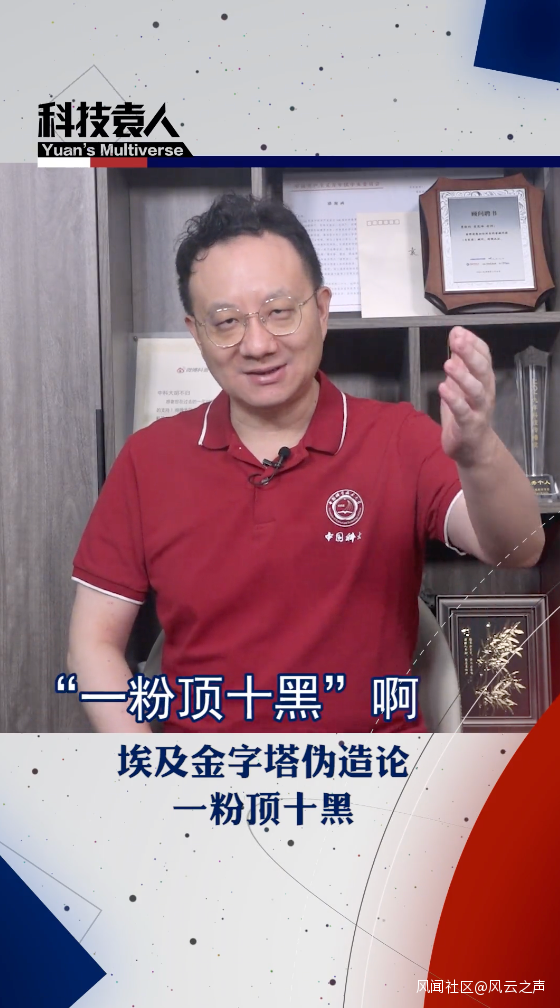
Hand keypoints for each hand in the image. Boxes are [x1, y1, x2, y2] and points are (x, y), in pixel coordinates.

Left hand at [438, 327, 496, 466]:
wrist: (474, 449)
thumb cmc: (466, 414)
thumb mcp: (461, 386)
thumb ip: (459, 364)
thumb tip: (455, 338)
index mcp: (484, 380)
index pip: (484, 357)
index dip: (473, 343)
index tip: (458, 331)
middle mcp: (485, 392)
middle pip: (481, 370)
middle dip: (470, 353)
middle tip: (457, 340)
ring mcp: (479, 409)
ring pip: (475, 390)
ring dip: (462, 375)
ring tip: (448, 364)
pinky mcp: (469, 425)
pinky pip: (463, 411)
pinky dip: (454, 399)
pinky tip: (443, 388)